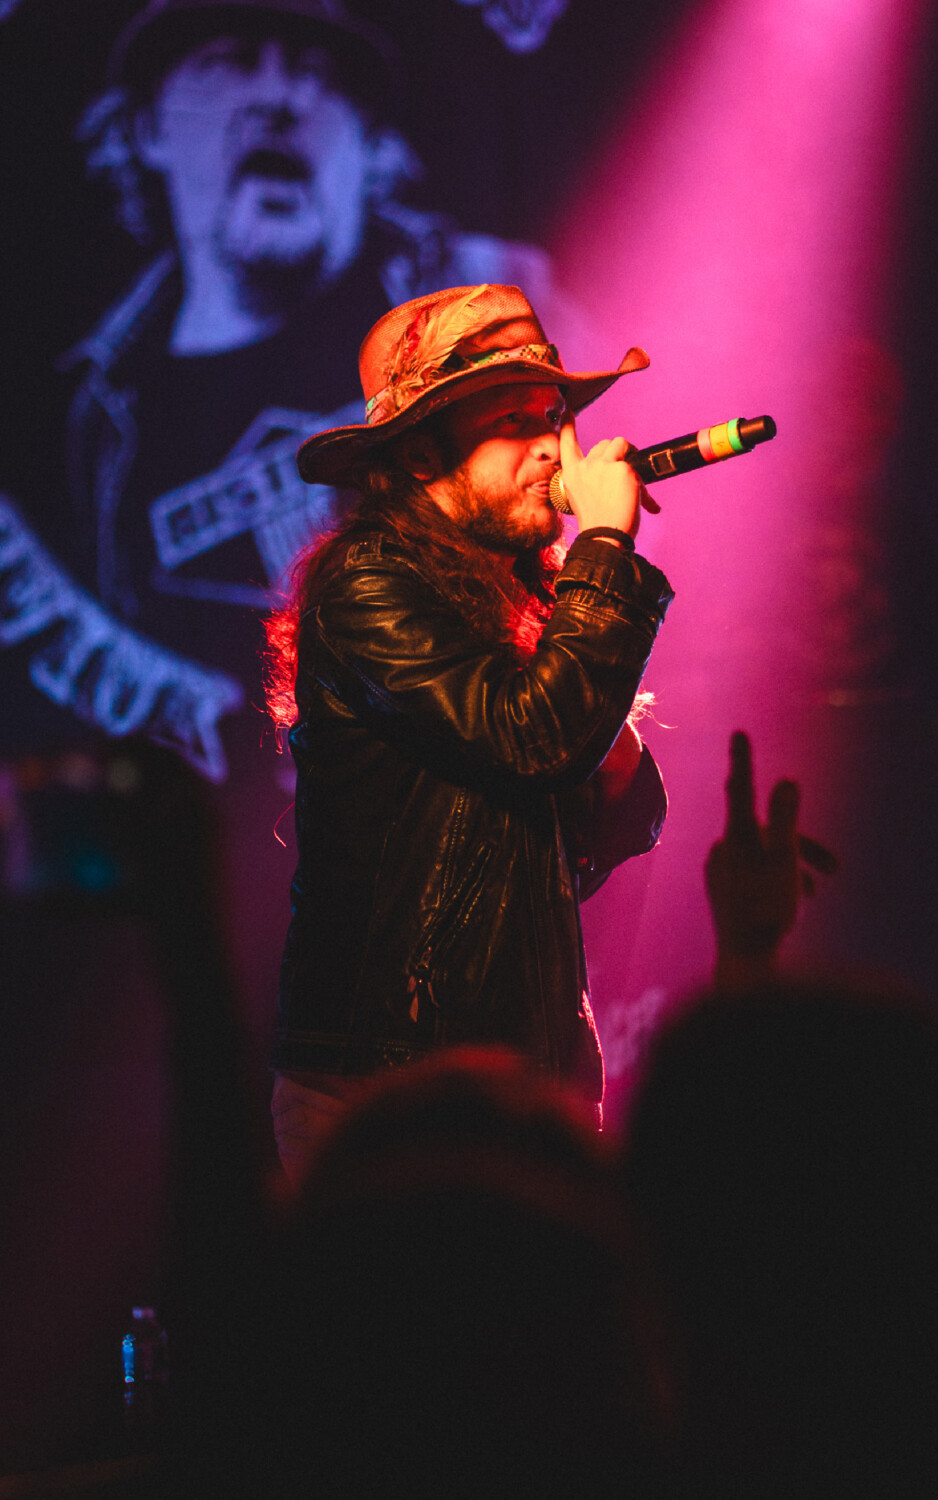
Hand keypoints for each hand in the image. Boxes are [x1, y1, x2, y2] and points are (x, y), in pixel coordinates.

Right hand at [559, 415, 660, 539]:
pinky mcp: (621, 467)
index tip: (567, 412)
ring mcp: (602, 465)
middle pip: (603, 444)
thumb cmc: (599, 523)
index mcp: (572, 475)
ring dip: (628, 456)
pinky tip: (641, 499)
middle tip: (622, 476)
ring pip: (619, 444)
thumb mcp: (586, 499)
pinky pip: (635, 462)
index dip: (568, 427)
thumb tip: (622, 475)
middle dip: (615, 454)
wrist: (605, 536)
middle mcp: (585, 466)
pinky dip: (641, 480)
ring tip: (633, 480)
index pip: (567, 445)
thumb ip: (596, 481)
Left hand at [705, 731, 837, 985]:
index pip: (740, 790)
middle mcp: (722, 850)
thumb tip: (788, 781)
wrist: (744, 965)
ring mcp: (720, 871)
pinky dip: (777, 879)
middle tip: (835, 869)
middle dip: (802, 845)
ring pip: (764, 854)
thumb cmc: (766, 913)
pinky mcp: (723, 889)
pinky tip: (794, 901)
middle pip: (767, 831)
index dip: (743, 761)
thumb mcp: (783, 863)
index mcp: (734, 839)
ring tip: (811, 892)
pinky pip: (754, 872)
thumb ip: (786, 821)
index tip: (739, 733)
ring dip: (793, 866)